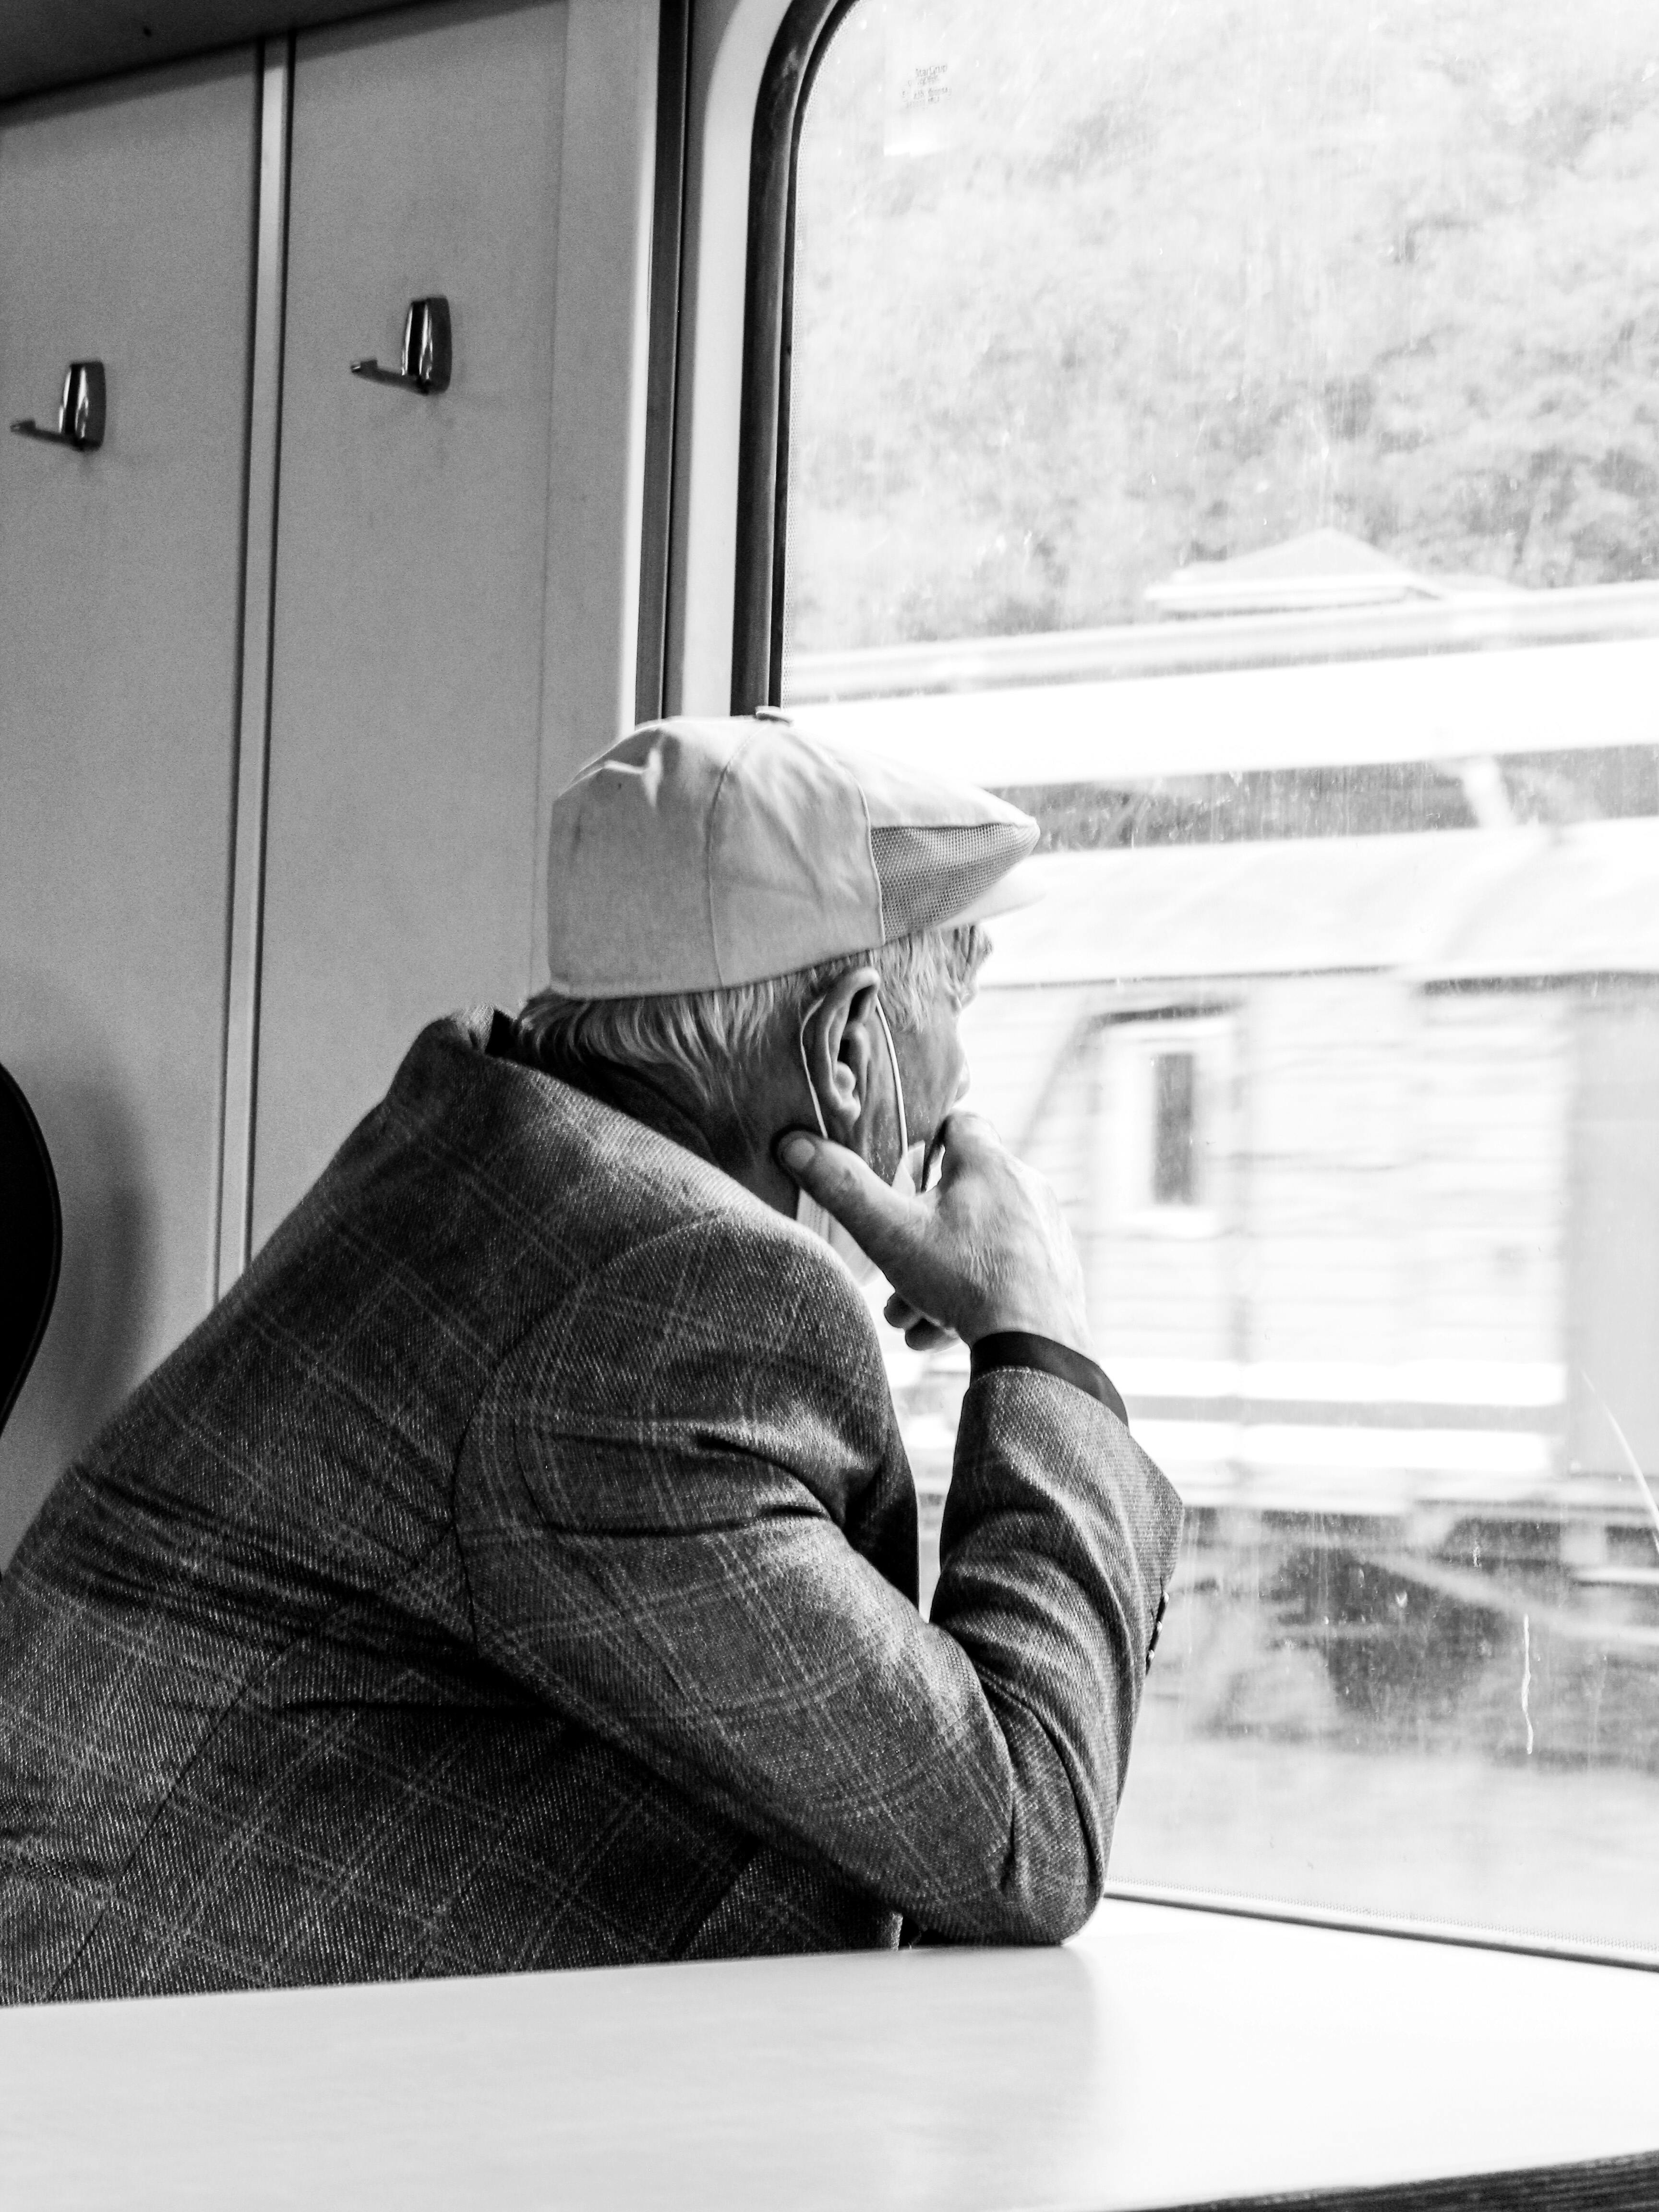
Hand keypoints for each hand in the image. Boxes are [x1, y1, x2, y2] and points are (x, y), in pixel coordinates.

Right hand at [777, 1111, 1093, 1356]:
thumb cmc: (965, 1279)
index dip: (927, 1139)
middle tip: (890, 1272)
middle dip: (917, 1237)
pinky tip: (940, 1335)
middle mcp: (1025, 1187)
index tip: (902, 1165)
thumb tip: (794, 1144)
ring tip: (907, 1319)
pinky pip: (1004, 1274)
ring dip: (936, 1279)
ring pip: (976, 1245)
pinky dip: (971, 1298)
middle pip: (958, 1198)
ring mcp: (1046, 1231)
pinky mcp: (1058, 1272)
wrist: (1039, 1344)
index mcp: (987, 1163)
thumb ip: (843, 1189)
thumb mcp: (890, 1234)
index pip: (959, 1122)